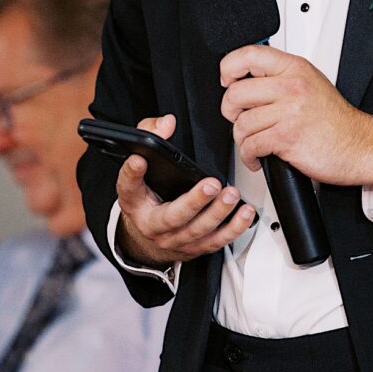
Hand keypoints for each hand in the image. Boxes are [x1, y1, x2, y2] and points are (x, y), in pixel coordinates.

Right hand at [115, 115, 254, 268]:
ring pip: (197, 231)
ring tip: (231, 195)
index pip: (127, 187)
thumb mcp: (140, 166)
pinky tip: (244, 213)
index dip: (131, 174)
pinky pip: (216, 241)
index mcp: (135, 203)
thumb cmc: (147, 195)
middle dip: (194, 201)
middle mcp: (153, 226)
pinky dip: (233, 228)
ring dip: (218, 213)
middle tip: (212, 184)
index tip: (139, 160)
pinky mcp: (195, 248)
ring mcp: (176, 240)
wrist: (148, 234)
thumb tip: (166, 123)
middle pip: (173, 217)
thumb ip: (150, 137)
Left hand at [219, 45, 372, 185]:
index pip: (248, 54)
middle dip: (230, 111)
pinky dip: (249, 156)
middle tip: (238, 118)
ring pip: (241, 123)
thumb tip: (247, 77)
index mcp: (295, 68)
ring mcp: (289, 111)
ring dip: (242, 139)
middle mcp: (292, 86)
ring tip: (252, 142)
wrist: (359, 145)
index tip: (227, 80)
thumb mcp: (310, 83)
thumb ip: (281, 76)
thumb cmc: (335, 120)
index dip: (228, 67)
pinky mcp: (287, 137)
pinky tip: (257, 156)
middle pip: (236, 92)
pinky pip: (251, 145)